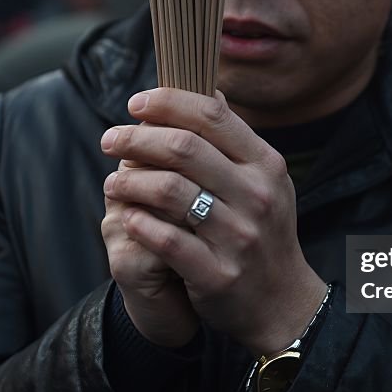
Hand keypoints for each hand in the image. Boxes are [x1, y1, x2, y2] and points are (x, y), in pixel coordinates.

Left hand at [100, 88, 327, 356]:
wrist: (281, 303)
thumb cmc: (262, 233)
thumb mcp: (264, 182)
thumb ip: (234, 140)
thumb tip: (208, 89)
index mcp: (266, 165)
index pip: (213, 115)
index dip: (168, 102)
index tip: (136, 103)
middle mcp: (257, 196)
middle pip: (184, 148)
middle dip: (137, 138)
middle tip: (110, 139)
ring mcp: (239, 235)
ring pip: (170, 191)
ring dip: (130, 181)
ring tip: (114, 181)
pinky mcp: (219, 273)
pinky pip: (167, 239)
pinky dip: (139, 223)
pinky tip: (127, 217)